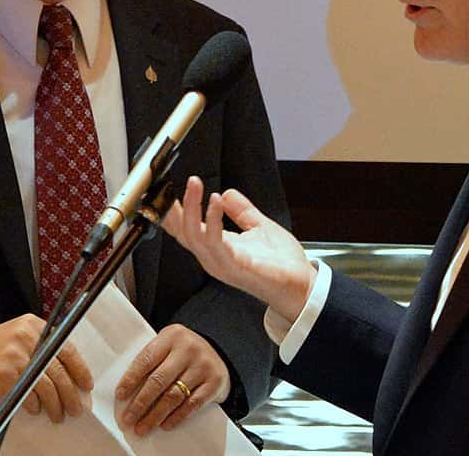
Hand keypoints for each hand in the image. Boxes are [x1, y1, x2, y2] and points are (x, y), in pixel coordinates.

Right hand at [0, 313, 92, 422]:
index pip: (66, 347)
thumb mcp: (19, 338)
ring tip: (58, 415)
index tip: (86, 384)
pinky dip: (35, 404)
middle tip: (76, 407)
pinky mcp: (7, 373)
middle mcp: (28, 337)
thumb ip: (42, 348)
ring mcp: (17, 354)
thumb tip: (69, 375)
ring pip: (48, 384)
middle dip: (71, 393)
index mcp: (35, 326)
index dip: (80, 369)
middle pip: (60, 369)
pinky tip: (35, 409)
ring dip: (55, 404)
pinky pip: (29, 393)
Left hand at [115, 324, 229, 435]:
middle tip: (128, 419)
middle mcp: (189, 348)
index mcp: (172, 335)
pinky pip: (192, 404)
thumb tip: (127, 394)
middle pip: (159, 380)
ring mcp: (203, 365)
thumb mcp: (168, 347)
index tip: (120, 396)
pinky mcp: (215, 382)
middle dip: (140, 403)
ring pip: (174, 395)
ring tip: (142, 427)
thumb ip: (152, 362)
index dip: (130, 379)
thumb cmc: (184, 353)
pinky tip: (165, 425)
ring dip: (155, 415)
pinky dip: (176, 417)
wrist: (218, 352)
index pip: (146, 359)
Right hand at [163, 175, 314, 322]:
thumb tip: (226, 193)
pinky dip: (212, 220)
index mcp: (216, 248)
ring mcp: (221, 263)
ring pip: (193, 235)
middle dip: (175, 206)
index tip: (167, 188)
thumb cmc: (282, 265)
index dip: (172, 210)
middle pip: (182, 231)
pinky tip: (215, 201)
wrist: (302, 287)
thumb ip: (241, 210)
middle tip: (177, 181)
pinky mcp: (234, 266)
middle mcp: (213, 257)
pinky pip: (215, 242)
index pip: (185, 228)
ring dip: (191, 207)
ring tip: (194, 184)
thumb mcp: (259, 227)